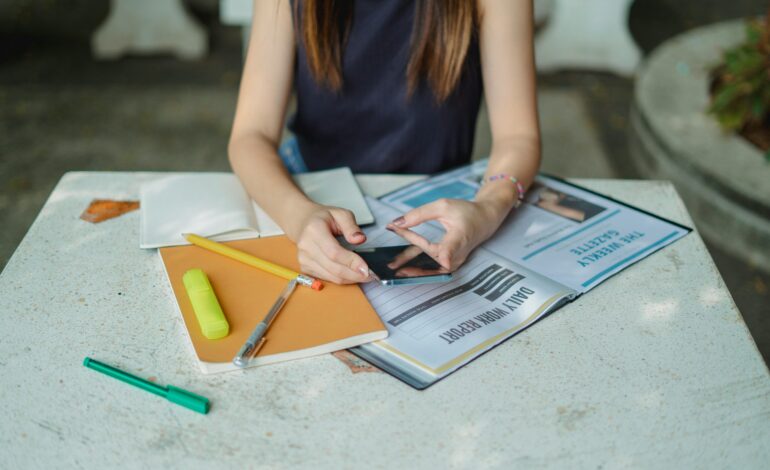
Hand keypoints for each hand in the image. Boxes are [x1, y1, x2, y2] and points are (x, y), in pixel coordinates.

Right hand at [288, 203, 370, 283]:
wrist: (303, 222)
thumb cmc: (324, 218)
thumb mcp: (340, 214)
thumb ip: (351, 226)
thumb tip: (360, 239)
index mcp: (314, 230)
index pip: (334, 252)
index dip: (351, 262)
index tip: (366, 268)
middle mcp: (306, 246)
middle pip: (333, 267)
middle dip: (354, 274)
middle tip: (371, 275)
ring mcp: (304, 259)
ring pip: (332, 276)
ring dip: (350, 279)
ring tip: (364, 276)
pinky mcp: (306, 268)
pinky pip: (328, 279)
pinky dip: (342, 279)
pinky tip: (352, 275)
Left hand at [386, 198, 509, 270]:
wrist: (484, 221)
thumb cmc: (465, 212)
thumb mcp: (442, 206)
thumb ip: (419, 214)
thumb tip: (397, 223)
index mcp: (460, 235)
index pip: (453, 247)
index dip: (448, 254)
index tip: (444, 260)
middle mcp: (459, 252)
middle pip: (433, 258)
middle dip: (412, 259)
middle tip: (392, 263)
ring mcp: (456, 260)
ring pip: (431, 266)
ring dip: (412, 266)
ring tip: (394, 268)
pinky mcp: (452, 264)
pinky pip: (433, 266)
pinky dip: (418, 264)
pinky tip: (403, 264)